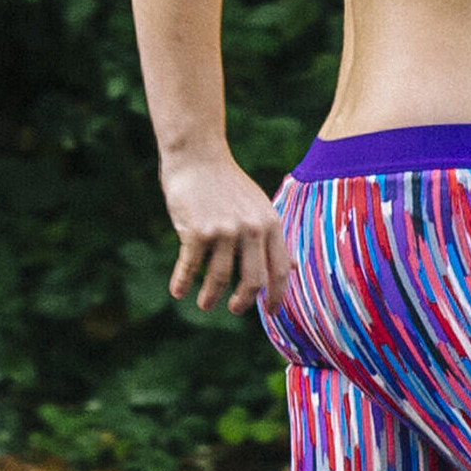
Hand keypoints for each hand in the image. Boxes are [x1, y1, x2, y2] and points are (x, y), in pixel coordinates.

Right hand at [161, 150, 282, 311]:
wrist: (198, 156)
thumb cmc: (228, 185)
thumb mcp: (260, 209)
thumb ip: (273, 239)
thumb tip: (293, 268)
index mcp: (270, 224)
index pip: (280, 270)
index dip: (277, 295)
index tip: (271, 313)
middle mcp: (251, 229)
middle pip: (253, 280)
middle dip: (244, 301)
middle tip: (235, 309)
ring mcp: (224, 230)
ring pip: (220, 277)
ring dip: (210, 296)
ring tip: (205, 305)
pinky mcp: (197, 230)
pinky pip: (190, 265)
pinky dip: (182, 281)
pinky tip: (176, 291)